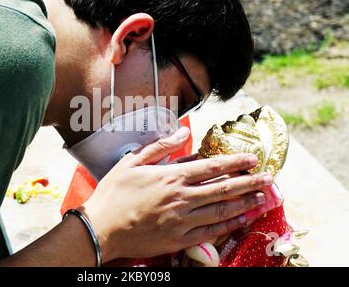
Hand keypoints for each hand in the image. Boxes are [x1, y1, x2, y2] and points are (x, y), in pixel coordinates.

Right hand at [81, 127, 273, 262]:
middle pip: (224, 188)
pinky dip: (229, 224)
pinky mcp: (180, 238)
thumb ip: (160, 147)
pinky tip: (242, 219)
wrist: (101, 229)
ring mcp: (183, 220)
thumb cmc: (114, 193)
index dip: (235, 162)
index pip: (212, 167)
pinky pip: (211, 231)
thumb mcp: (132, 162)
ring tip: (263, 198)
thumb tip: (183, 130)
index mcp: (171, 177)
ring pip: (222, 210)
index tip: (253, 159)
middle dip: (250, 182)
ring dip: (246, 203)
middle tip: (269, 178)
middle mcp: (182, 198)